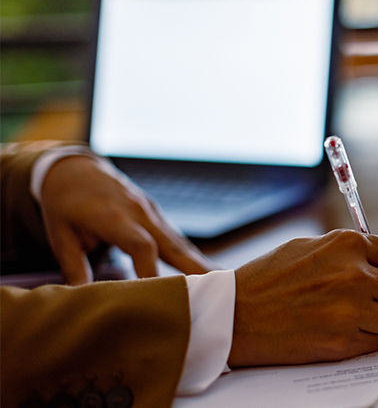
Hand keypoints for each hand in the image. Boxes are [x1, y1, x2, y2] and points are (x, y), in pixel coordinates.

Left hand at [40, 155, 215, 284]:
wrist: (75, 169)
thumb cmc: (64, 204)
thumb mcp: (60, 235)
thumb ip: (74, 267)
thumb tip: (82, 301)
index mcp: (113, 216)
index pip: (140, 245)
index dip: (151, 270)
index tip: (161, 295)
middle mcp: (139, 212)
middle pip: (172, 243)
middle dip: (194, 267)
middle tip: (217, 287)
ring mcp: (151, 212)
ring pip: (180, 241)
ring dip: (200, 262)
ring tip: (223, 283)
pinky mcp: (156, 216)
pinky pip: (176, 238)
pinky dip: (192, 255)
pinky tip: (207, 271)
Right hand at [229, 229, 377, 366]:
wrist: (235, 314)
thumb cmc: (266, 279)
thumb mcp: (309, 246)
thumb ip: (347, 250)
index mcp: (349, 245)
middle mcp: (355, 275)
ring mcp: (351, 311)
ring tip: (368, 319)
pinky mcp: (343, 342)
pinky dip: (369, 340)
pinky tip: (348, 332)